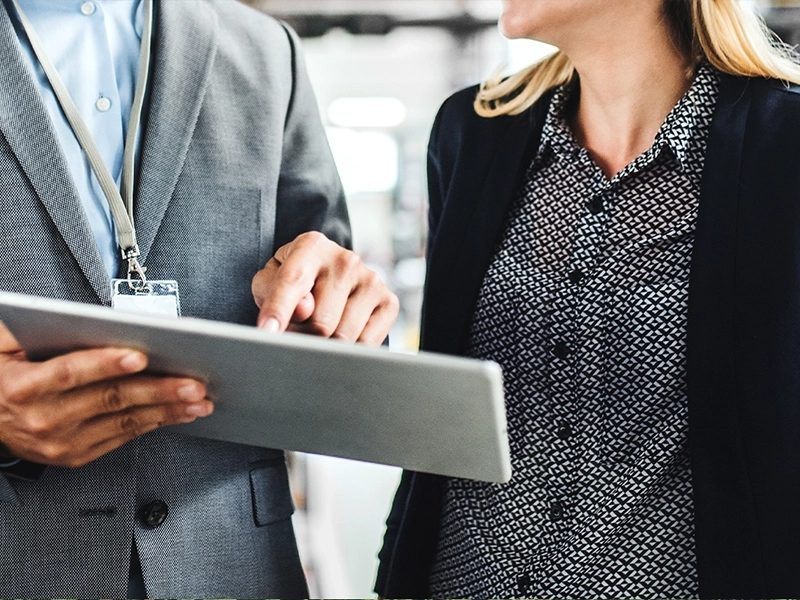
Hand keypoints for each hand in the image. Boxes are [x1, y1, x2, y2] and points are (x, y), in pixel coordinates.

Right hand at [0, 322, 212, 467]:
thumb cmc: (3, 376)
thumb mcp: (5, 346)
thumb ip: (37, 328)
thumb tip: (82, 317)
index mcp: (24, 386)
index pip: (70, 373)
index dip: (106, 364)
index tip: (141, 356)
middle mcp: (43, 419)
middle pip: (109, 400)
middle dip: (157, 390)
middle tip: (192, 383)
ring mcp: (60, 443)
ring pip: (124, 423)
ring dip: (166, 411)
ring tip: (197, 400)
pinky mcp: (75, 456)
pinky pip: (122, 438)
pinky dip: (154, 424)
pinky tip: (178, 413)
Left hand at [252, 231, 398, 345]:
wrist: (330, 275)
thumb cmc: (295, 282)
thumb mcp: (270, 281)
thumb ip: (273, 293)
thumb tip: (304, 309)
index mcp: (311, 246)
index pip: (293, 282)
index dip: (278, 311)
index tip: (266, 333)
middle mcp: (346, 259)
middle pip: (319, 323)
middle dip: (304, 337)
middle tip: (297, 331)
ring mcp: (371, 280)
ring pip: (343, 337)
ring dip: (326, 345)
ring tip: (319, 331)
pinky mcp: (389, 301)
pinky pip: (367, 344)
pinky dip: (350, 350)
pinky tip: (341, 336)